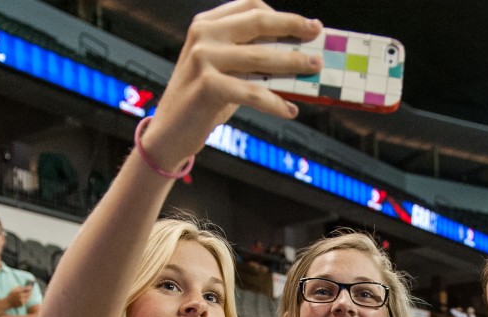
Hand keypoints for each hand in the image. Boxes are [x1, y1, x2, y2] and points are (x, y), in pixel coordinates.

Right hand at [5, 284, 32, 308]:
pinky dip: (26, 298)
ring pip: (28, 297)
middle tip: (31, 290)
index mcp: (18, 291)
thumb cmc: (10, 295)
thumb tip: (25, 285)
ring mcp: (22, 300)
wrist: (8, 302)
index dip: (29, 287)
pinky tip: (27, 297)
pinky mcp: (22, 304)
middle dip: (30, 291)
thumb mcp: (13, 289)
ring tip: (30, 293)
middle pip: (28, 293)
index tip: (31, 286)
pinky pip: (26, 300)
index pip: (26, 288)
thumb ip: (19, 287)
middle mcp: (20, 296)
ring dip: (29, 295)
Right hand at [141, 2, 322, 173]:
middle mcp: (203, 34)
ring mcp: (203, 57)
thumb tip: (296, 58)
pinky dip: (275, 103)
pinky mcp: (208, 85)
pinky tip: (290, 111)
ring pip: (260, 57)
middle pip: (258, 22)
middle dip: (293, 29)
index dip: (283, 16)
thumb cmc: (202, 102)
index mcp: (207, 24)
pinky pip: (253, 92)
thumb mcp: (225, 71)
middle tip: (318, 39)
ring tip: (314, 70)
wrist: (169, 132)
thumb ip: (250, 58)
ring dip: (292, 63)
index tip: (308, 26)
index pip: (251, 7)